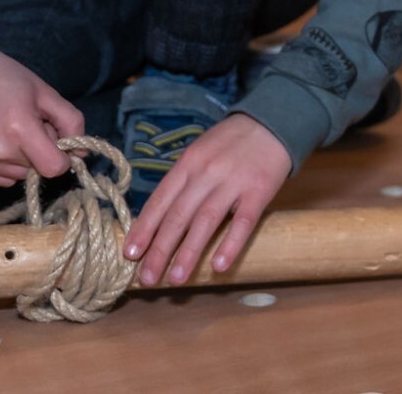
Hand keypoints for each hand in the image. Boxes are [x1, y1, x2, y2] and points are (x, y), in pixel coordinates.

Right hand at [0, 35, 83, 185]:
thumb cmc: (9, 79)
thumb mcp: (47, 93)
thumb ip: (72, 122)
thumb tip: (81, 154)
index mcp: (19, 129)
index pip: (54, 168)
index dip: (63, 157)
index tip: (59, 141)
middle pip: (37, 170)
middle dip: (42, 152)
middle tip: (30, 125)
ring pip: (21, 175)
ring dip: (24, 159)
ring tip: (12, 130)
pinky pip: (3, 179)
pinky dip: (8, 164)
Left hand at [122, 113, 290, 286]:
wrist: (271, 122)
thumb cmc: (229, 143)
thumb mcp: (199, 153)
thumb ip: (182, 182)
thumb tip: (158, 220)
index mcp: (188, 163)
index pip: (160, 200)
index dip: (144, 228)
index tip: (130, 254)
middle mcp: (206, 173)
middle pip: (179, 215)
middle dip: (160, 249)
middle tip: (147, 278)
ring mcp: (233, 183)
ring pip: (206, 221)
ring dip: (188, 252)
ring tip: (176, 279)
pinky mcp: (259, 191)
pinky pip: (243, 222)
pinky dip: (230, 244)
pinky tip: (218, 266)